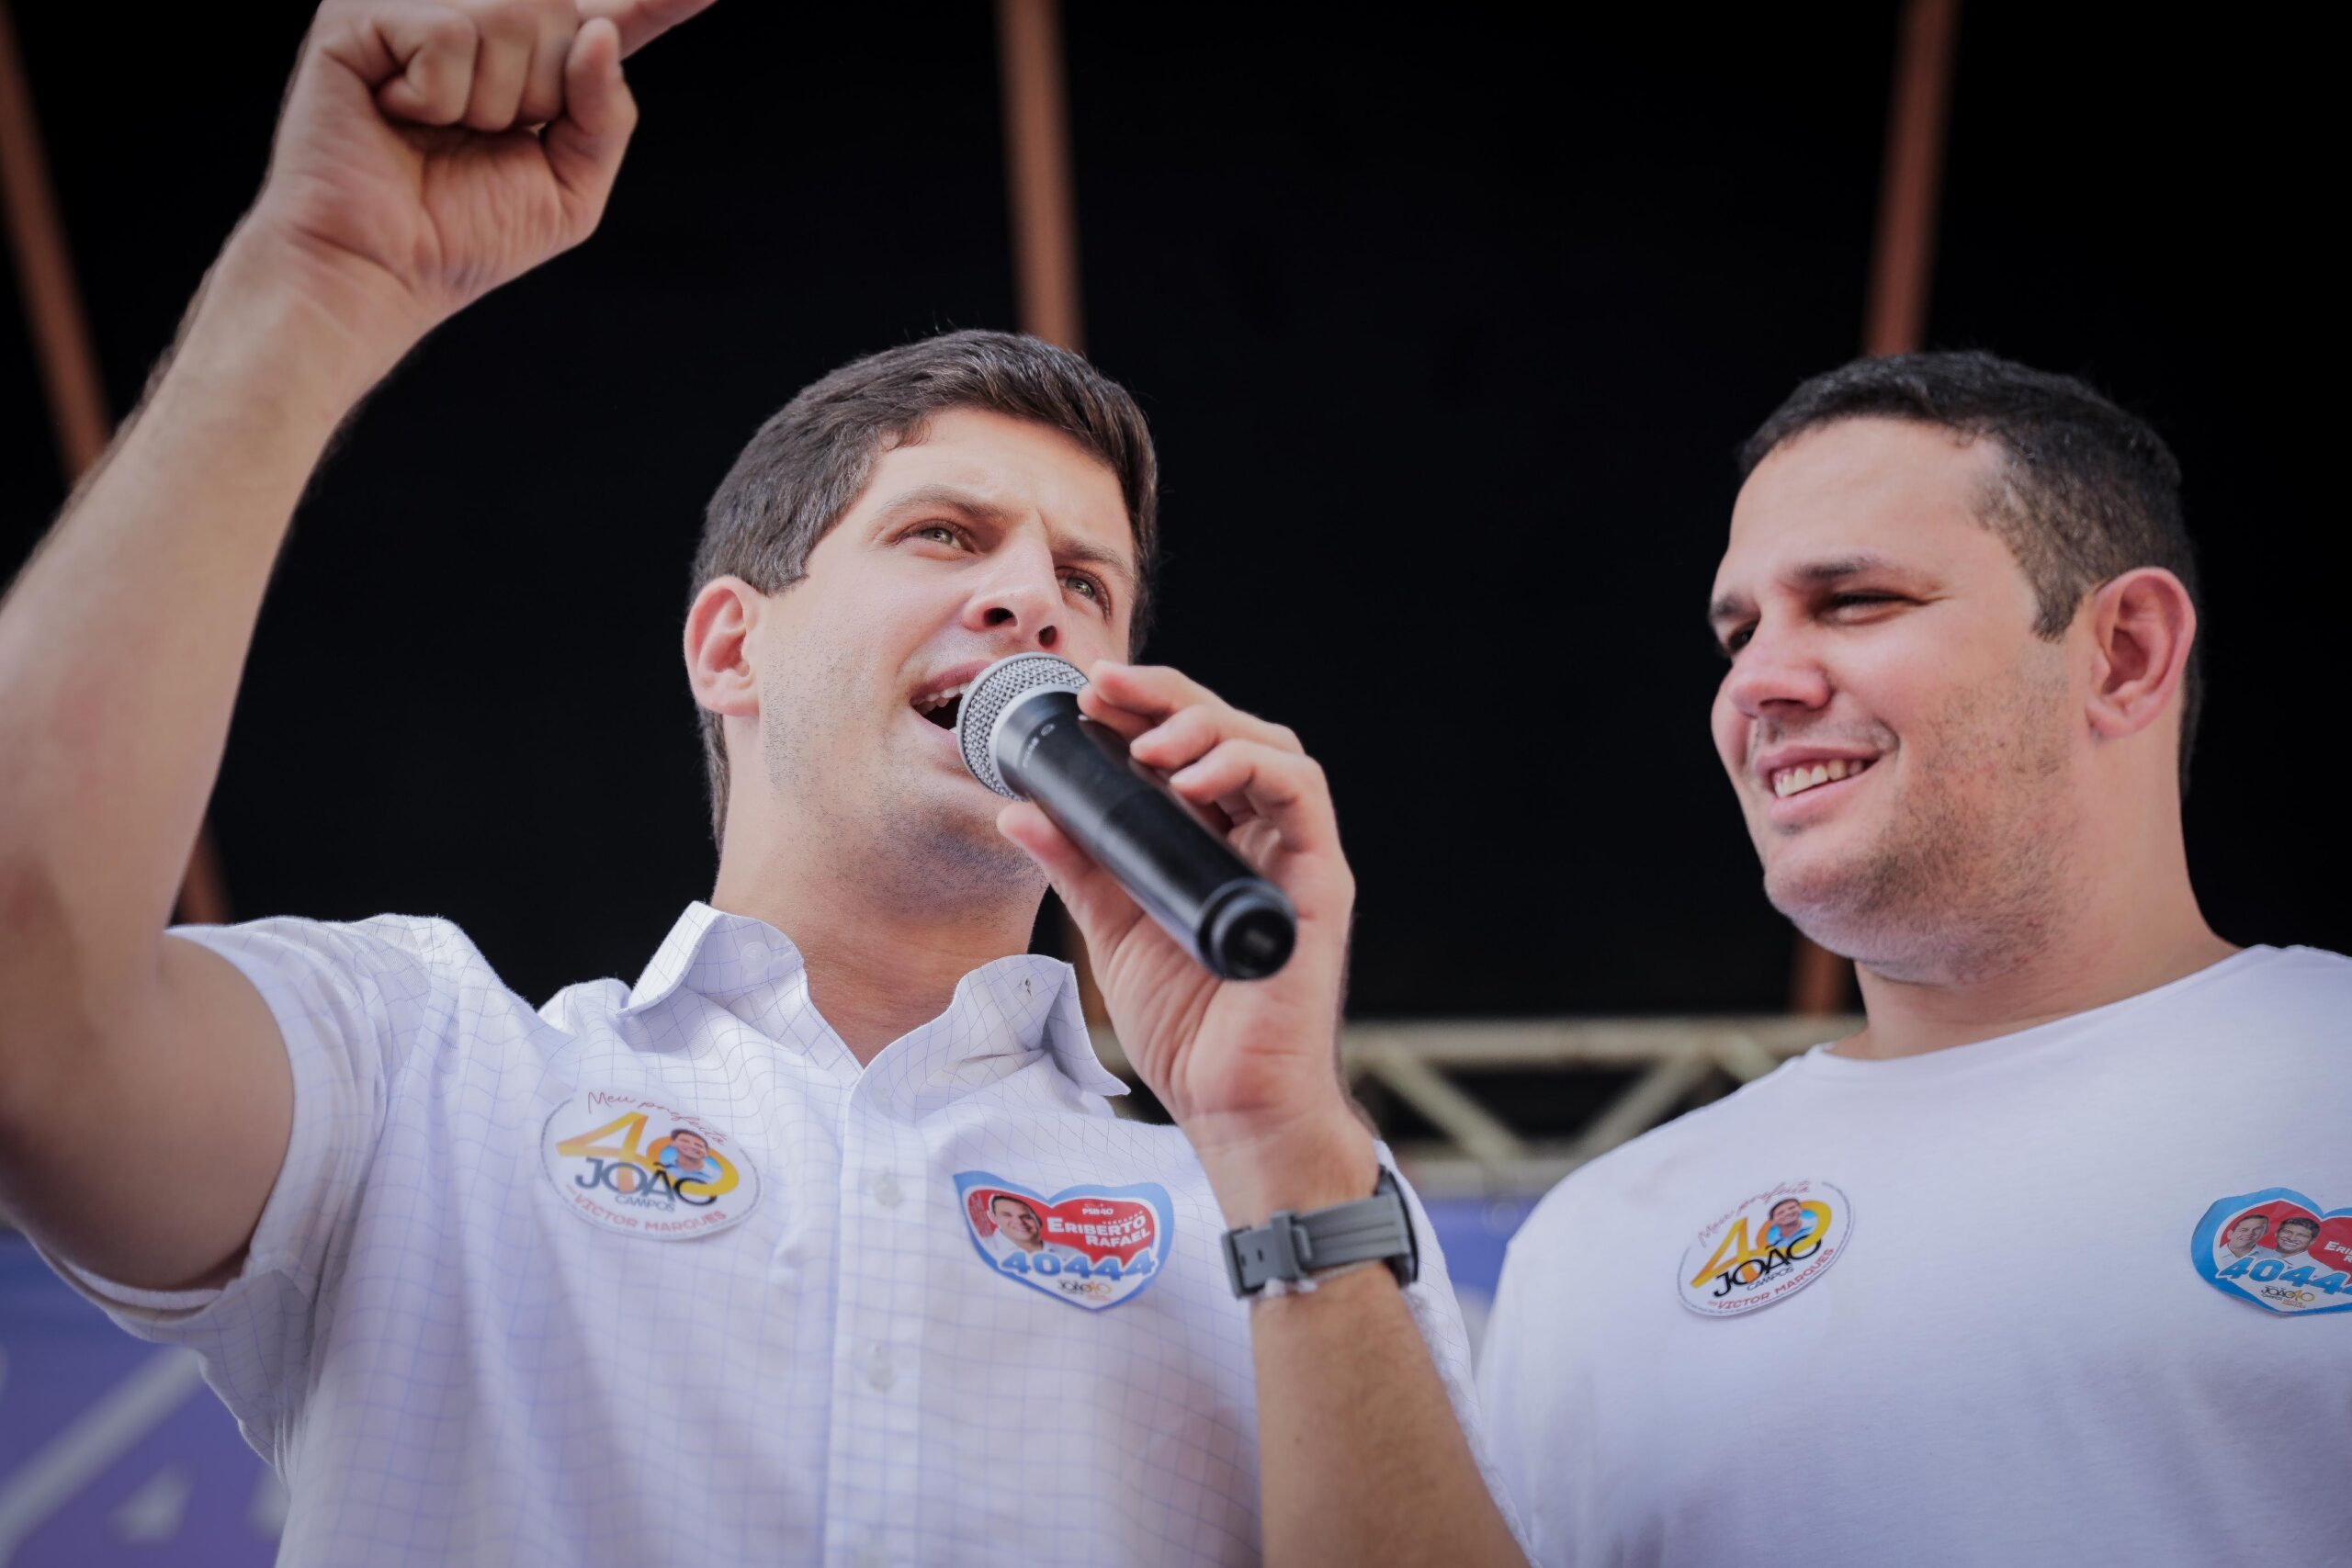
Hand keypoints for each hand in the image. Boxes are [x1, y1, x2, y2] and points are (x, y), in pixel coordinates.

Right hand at [231, 0, 714, 367]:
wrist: (379, 268)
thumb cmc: (461, 236)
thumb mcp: (569, 187)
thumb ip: (605, 113)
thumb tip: (599, 33)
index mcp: (531, 61)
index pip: (608, 16)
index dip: (660, 1)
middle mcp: (474, 18)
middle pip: (562, 11)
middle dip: (539, 92)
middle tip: (482, 137)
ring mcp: (415, 7)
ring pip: (508, 15)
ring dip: (486, 99)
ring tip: (437, 130)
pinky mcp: (358, 14)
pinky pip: (446, 31)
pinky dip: (434, 94)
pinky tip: (396, 113)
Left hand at [997, 663, 1377, 1225]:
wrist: (1228, 1103)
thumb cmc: (1188, 1026)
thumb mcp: (1111, 928)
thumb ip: (1076, 865)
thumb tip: (1019, 810)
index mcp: (1217, 842)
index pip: (1190, 749)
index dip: (1145, 709)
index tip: (1088, 694)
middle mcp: (1262, 840)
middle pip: (1232, 731)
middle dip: (1169, 697)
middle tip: (1106, 688)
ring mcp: (1295, 858)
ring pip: (1273, 749)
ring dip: (1208, 726)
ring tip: (1147, 742)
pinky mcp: (1318, 883)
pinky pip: (1303, 798)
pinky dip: (1251, 769)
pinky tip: (1195, 779)